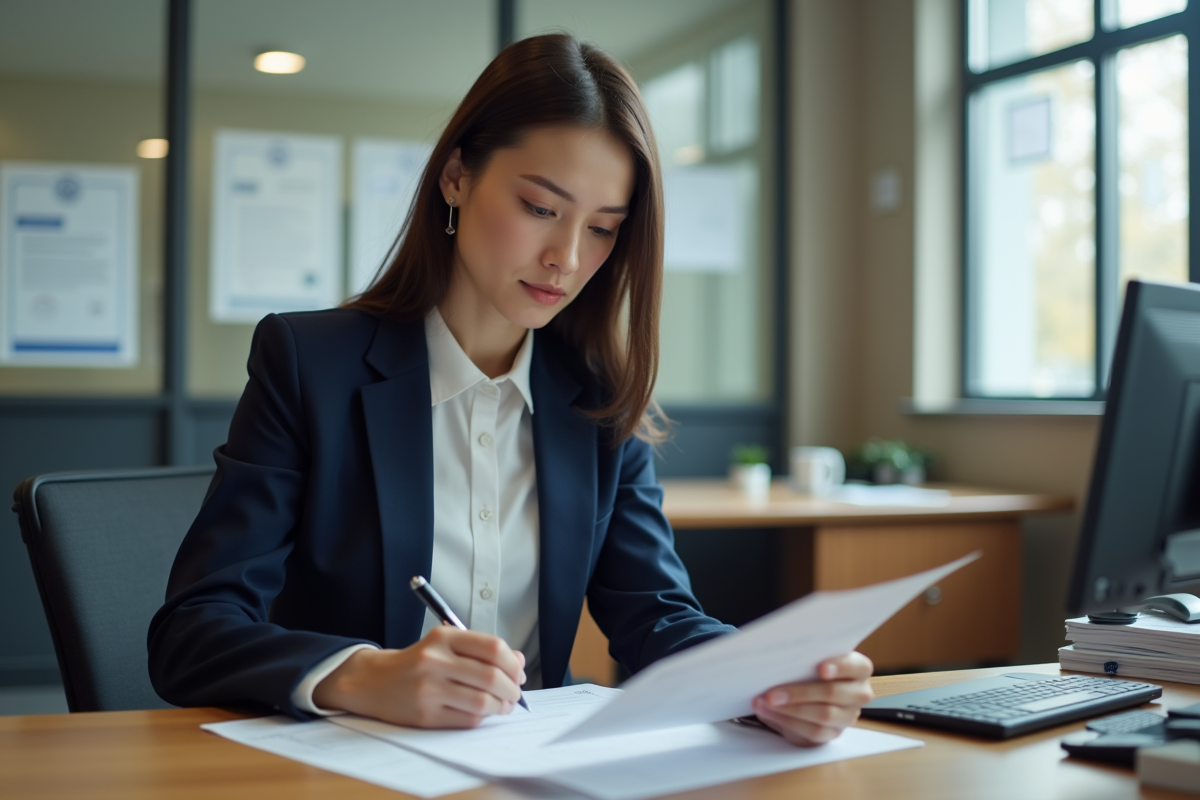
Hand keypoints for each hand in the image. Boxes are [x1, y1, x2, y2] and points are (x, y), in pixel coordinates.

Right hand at [313, 625, 525, 727]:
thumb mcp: (446, 645)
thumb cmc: (417, 663)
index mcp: (443, 637)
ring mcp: (428, 689)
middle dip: (512, 689)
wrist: (373, 681)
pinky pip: (467, 719)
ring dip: (501, 706)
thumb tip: (518, 662)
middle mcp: (434, 660)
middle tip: (515, 693)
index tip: (518, 672)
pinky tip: (483, 713)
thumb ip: (481, 650)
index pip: (492, 647)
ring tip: (503, 705)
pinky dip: (483, 717)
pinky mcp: (425, 714)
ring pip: (482, 701)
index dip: (513, 662)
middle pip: (491, 676)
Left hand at [750, 652, 873, 745]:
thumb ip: (805, 658)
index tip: (820, 668)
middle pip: (833, 693)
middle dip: (800, 693)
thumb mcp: (811, 660)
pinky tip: (769, 713)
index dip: (840, 666)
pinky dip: (787, 721)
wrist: (809, 695)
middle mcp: (859, 693)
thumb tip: (779, 659)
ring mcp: (848, 715)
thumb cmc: (810, 669)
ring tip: (765, 702)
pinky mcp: (834, 733)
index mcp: (858, 669)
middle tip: (772, 693)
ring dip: (789, 709)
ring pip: (823, 715)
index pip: (856, 666)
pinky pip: (813, 731)